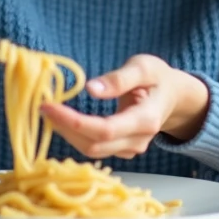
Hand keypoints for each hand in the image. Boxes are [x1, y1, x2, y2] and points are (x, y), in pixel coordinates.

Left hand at [40, 54, 210, 159]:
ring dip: (68, 133)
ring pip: (92, 150)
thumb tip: (91, 89)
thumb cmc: (158, 78)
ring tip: (50, 112)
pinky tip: (64, 120)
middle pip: (94, 145)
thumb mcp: (144, 67)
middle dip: (65, 128)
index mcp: (146, 120)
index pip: (104, 130)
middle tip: (43, 107)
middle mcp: (139, 141)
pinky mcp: (123, 151)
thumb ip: (119, 78)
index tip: (49, 107)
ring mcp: (131, 149)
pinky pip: (95, 149)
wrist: (175, 97)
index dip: (73, 122)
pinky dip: (76, 136)